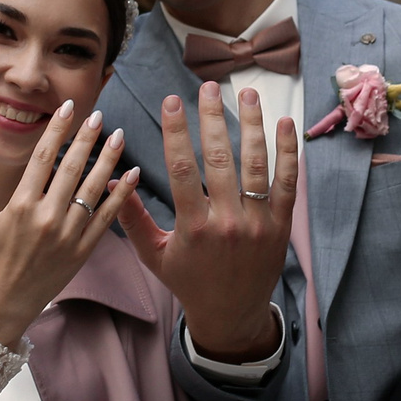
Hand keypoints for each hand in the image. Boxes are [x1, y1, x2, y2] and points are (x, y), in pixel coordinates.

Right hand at [0, 104, 137, 348]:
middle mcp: (47, 218)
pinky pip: (107, 218)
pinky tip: (133, 175)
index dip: (56, 130)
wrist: (7, 303)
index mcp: (20, 207)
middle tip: (99, 115)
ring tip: (120, 136)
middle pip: (72, 169)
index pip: (42, 158)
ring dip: (108, 160)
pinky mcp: (83, 251)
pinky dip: (122, 196)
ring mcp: (68, 235)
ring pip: (93, 190)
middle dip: (87, 139)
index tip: (67, 109)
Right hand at [118, 83, 297, 361]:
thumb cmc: (188, 281)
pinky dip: (288, 152)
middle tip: (208, 86)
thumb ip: (132, 217)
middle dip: (213, 117)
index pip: (182, 168)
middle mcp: (227, 222)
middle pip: (220, 158)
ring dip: (252, 124)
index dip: (176, 131)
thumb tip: (112, 178)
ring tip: (248, 92)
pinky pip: (286, 182)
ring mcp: (257, 223)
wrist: (231, 315)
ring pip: (256, 164)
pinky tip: (284, 123)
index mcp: (193, 227)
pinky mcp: (280, 226)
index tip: (172, 100)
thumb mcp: (154, 254)